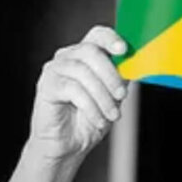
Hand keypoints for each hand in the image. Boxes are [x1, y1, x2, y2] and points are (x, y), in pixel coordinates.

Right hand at [3, 26, 127, 181]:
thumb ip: (120, 78)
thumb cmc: (88, 120)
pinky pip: (73, 89)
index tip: (124, 50)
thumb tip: (135, 65)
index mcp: (85, 56)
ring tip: (112, 115)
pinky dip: (91, 107)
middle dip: (111, 74)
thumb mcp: (112, 97)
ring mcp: (55, 70)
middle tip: (122, 96)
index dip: (111, 38)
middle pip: (91, 51)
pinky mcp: (46, 86)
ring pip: (83, 72)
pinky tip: (98, 120)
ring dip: (103, 96)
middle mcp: (67, 58)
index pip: (97, 35)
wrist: (68, 146)